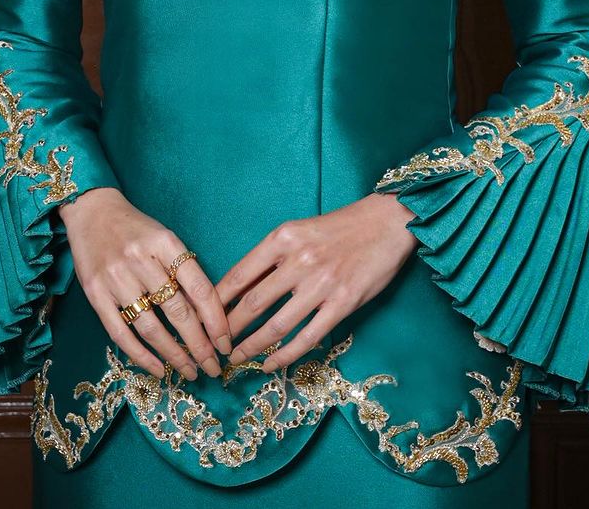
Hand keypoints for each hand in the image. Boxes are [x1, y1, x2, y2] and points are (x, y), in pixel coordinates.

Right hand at [60, 187, 233, 381]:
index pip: (199, 287)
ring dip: (174, 355)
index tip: (226, 343)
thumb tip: (208, 315)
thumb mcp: (165, 237)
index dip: (216, 320)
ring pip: (151, 328)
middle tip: (214, 367)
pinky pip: (121, 334)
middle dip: (200, 345)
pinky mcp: (96, 295)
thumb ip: (183, 270)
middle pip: (178, 311)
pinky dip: (141, 356)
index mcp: (166, 243)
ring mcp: (117, 279)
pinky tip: (158, 370)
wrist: (92, 211)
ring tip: (191, 371)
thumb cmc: (136, 228)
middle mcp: (141, 260)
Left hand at [213, 193, 418, 372]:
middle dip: (229, 330)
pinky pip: (307, 337)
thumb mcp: (299, 230)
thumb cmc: (338, 228)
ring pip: (276, 325)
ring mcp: (321, 284)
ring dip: (251, 347)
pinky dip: (284, 356)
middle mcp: (298, 260)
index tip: (204, 319)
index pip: (239, 275)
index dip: (217, 302)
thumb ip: (272, 257)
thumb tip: (240, 290)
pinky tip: (270, 364)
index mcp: (283, 237)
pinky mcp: (342, 304)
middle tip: (214, 347)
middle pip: (253, 303)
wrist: (385, 223)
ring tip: (237, 359)